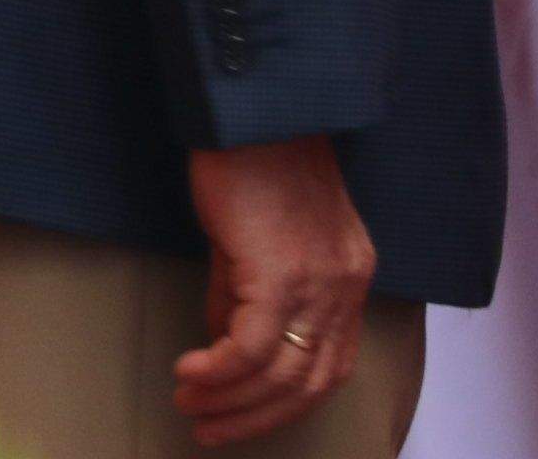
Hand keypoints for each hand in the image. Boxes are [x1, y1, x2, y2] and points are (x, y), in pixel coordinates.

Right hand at [178, 139, 374, 445]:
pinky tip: (189, 375)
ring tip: (191, 407)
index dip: (284, 402)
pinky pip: (251, 347)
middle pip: (311, 384)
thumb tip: (225, 341)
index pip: (328, 366)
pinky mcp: (281, 274)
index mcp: (348, 277)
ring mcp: (318, 284)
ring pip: (283, 376)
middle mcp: (345, 288)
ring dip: (232, 402)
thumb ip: (247, 290)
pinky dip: (219, 372)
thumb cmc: (252, 157)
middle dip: (256, 417)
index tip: (238, 415)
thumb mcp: (257, 233)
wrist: (255, 110)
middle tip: (208, 430)